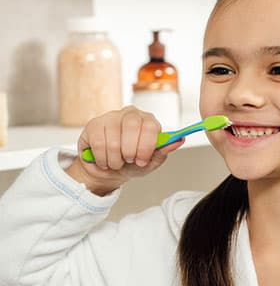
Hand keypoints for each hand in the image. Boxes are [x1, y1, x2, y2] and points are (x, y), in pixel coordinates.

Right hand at [70, 106, 184, 191]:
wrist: (109, 170)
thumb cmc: (132, 164)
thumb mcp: (149, 162)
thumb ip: (162, 152)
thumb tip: (179, 140)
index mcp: (148, 121)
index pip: (150, 126)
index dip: (146, 146)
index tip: (142, 160)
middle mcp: (131, 114)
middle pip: (132, 127)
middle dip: (129, 152)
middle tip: (128, 161)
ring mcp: (111, 117)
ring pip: (113, 141)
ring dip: (115, 160)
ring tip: (116, 163)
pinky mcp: (94, 124)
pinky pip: (98, 144)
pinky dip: (102, 159)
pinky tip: (105, 160)